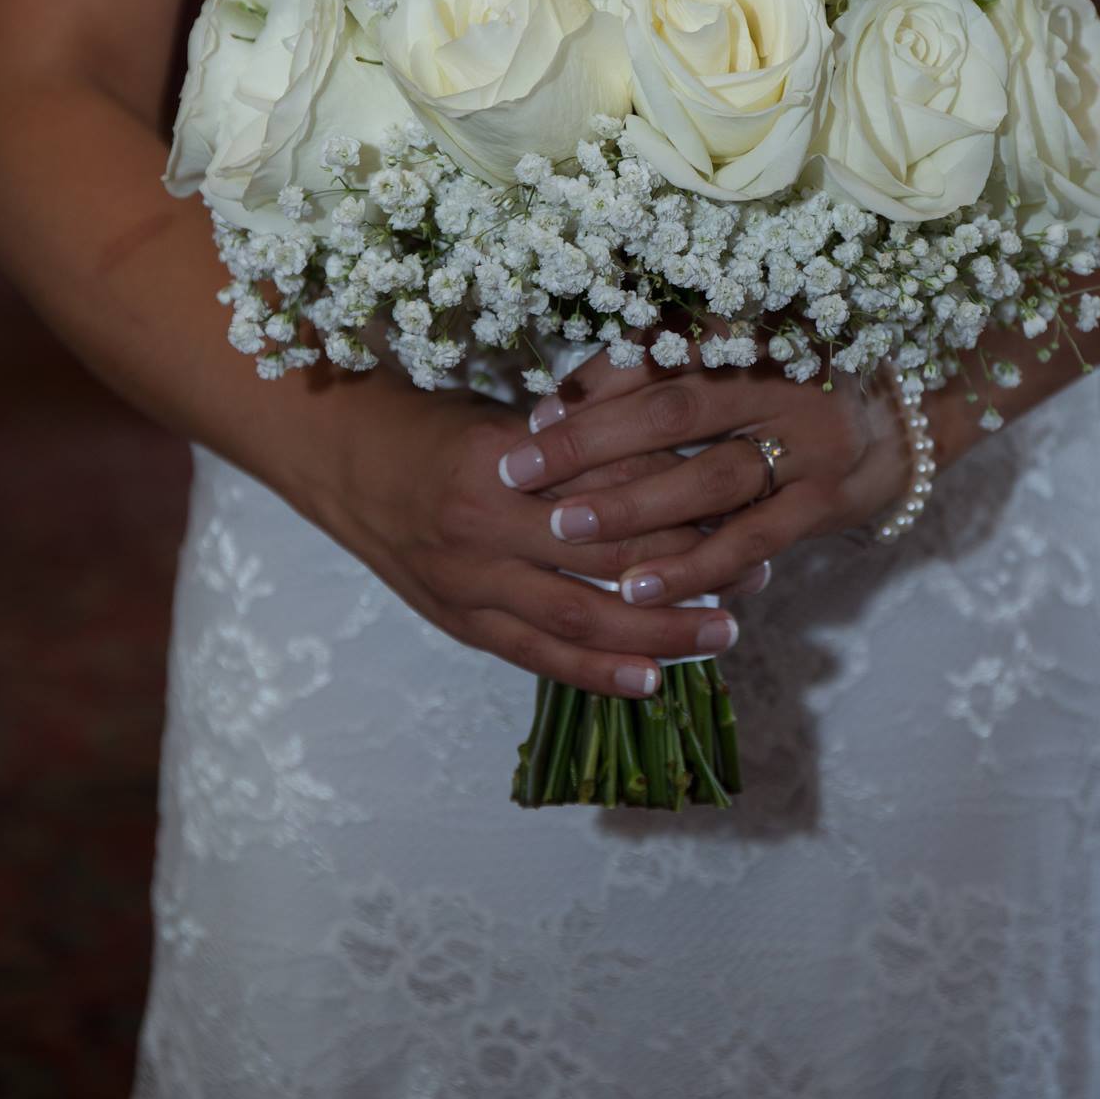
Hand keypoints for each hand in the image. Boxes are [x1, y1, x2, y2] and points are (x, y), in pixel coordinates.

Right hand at [287, 376, 741, 697]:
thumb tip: (678, 455)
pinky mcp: (458, 620)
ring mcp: (466, 582)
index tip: (742, 511)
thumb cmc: (439, 425)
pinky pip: (536, 655)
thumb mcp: (511, 416)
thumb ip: (582, 441)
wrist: (343, 459)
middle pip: (606, 558)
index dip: (681, 505)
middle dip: (687, 573)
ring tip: (721, 635)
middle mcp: (483, 526)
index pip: (610, 490)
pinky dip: (595, 671)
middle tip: (755, 579)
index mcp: (502, 461)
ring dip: (656, 633)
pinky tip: (647, 682)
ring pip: (577, 617)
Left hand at [497, 343, 924, 603]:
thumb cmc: (798, 385)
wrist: (909, 417)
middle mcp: (780, 381)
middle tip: (519, 471)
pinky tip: (639, 587)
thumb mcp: (742, 359)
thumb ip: (665, 368)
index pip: (658, 350)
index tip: (532, 413)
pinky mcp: (826, 502)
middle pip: (673, 408)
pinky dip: (694, 565)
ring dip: (633, 507)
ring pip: (709, 476)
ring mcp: (809, 444)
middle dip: (589, 442)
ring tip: (564, 529)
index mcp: (752, 334)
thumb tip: (562, 399)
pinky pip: (752, 540)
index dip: (591, 381)